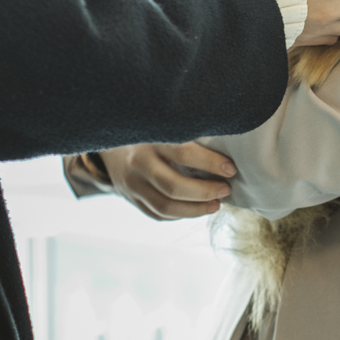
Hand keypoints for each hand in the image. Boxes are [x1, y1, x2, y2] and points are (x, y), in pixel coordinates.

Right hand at [99, 142, 235, 220]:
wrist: (108, 142)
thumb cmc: (147, 130)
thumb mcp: (162, 124)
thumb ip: (187, 133)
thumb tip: (225, 148)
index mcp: (149, 139)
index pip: (183, 153)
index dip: (211, 163)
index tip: (231, 169)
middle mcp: (138, 163)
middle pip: (173, 187)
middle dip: (205, 192)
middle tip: (226, 189)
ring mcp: (131, 185)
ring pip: (165, 207)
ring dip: (196, 210)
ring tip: (216, 204)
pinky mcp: (131, 199)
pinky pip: (158, 214)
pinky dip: (181, 215)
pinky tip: (196, 209)